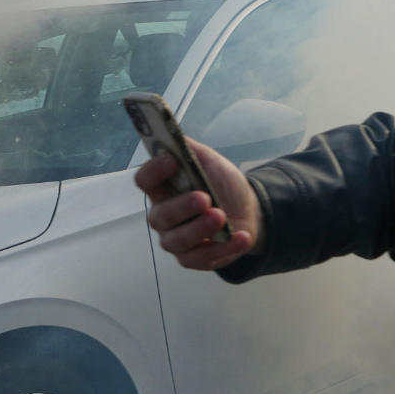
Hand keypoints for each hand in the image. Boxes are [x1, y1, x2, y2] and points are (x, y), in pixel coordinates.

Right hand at [136, 139, 260, 269]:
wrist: (249, 210)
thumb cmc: (222, 185)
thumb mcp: (208, 161)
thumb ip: (189, 150)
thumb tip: (171, 135)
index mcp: (163, 189)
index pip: (145, 181)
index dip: (154, 171)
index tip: (171, 161)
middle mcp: (163, 216)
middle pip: (161, 215)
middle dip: (182, 207)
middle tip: (204, 198)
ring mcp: (176, 240)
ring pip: (177, 241)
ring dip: (200, 229)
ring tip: (221, 217)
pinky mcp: (194, 258)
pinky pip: (202, 258)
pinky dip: (224, 248)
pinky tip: (240, 236)